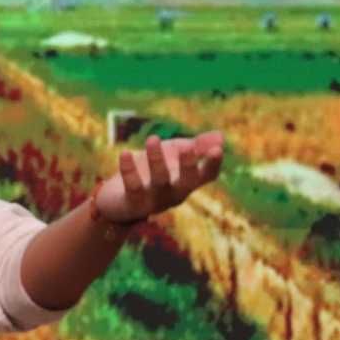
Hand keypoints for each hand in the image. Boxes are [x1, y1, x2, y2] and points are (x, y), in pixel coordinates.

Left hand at [94, 132, 224, 223]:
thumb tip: (220, 136)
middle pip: (186, 182)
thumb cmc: (153, 170)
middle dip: (188, 166)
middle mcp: (175, 193)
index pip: (207, 176)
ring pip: (159, 181)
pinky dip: (128, 170)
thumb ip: (196, 146)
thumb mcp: (175, 154)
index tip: (217, 149)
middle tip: (187, 148)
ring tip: (152, 138)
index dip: (213, 164)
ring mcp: (154, 200)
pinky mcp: (132, 203)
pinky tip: (125, 152)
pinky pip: (132, 186)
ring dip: (156, 160)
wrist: (118, 198)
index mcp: (188, 182)